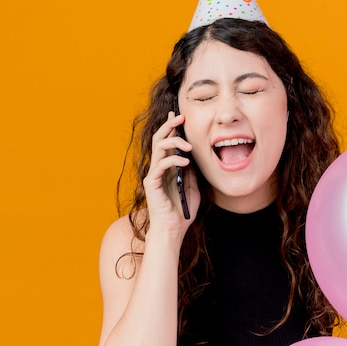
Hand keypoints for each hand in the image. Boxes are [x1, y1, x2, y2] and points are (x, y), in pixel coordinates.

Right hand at [142, 111, 199, 239]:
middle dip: (170, 125)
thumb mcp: (193, 186)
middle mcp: (158, 168)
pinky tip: (186, 162)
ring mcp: (154, 174)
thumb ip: (191, 171)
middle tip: (181, 117)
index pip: (167, 142)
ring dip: (174, 142)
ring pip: (159, 148)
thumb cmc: (182, 210)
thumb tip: (194, 155)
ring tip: (189, 146)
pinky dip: (173, 160)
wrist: (173, 229)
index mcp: (167, 167)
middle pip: (160, 139)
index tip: (180, 115)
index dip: (172, 127)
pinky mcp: (152, 183)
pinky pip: (161, 165)